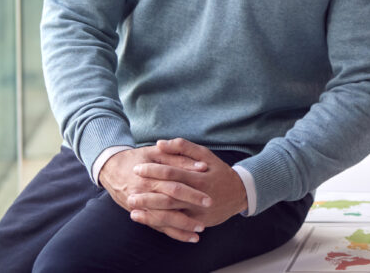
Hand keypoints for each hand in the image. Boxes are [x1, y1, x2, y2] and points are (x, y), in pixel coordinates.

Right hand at [100, 144, 210, 241]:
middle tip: (208, 211)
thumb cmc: (138, 158)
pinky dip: (173, 233)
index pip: (174, 186)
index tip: (208, 197)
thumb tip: (202, 167)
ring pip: (163, 220)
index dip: (191, 192)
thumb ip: (179, 158)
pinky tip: (188, 237)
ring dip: (182, 226)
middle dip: (189, 210)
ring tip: (200, 230)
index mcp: (150, 177)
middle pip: (169, 204)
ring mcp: (141, 206)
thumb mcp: (156, 153)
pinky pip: (158, 226)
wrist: (111, 168)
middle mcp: (144, 193)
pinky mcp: (141, 214)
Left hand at [127, 139, 248, 241]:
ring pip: (171, 214)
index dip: (153, 170)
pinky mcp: (198, 222)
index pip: (172, 173)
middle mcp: (198, 195)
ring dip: (150, 212)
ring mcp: (198, 211)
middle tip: (130, 192)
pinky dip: (160, 224)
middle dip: (148, 195)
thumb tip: (159, 143)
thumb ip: (183, 147)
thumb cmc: (218, 171)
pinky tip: (147, 220)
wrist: (240, 193)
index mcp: (199, 177)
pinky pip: (177, 226)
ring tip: (132, 209)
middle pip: (169, 196)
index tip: (137, 169)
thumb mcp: (205, 155)